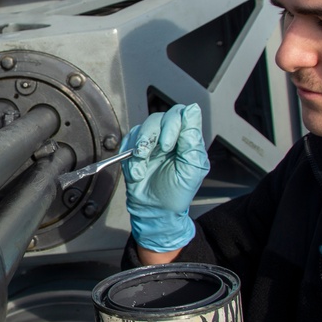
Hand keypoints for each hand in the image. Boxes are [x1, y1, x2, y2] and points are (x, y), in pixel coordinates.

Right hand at [121, 103, 208, 251]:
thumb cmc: (176, 194)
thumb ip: (192, 139)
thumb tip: (193, 110)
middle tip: (152, 153)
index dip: (172, 125)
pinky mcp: (134, 151)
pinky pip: (128, 141)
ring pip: (142, 128)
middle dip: (152, 136)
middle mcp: (168, 138)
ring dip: (140, 147)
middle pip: (158, 118)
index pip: (180, 115)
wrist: (155, 212)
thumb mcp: (191, 169)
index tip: (168, 146)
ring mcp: (151, 144)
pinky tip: (137, 171)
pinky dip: (130, 156)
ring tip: (142, 166)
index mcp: (186, 141)